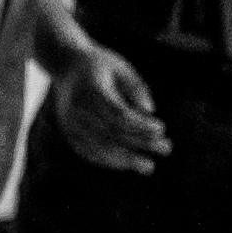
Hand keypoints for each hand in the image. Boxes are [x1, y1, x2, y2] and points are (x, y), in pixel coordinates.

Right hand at [50, 41, 168, 171]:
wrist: (65, 65)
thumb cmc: (101, 65)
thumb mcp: (121, 67)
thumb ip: (136, 87)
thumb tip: (150, 111)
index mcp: (90, 90)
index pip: (119, 115)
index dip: (141, 125)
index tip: (162, 128)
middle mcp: (77, 110)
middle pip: (112, 134)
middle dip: (141, 144)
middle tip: (166, 149)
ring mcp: (70, 124)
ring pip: (99, 148)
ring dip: (126, 160)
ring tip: (148, 167)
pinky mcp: (68, 133)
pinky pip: (89, 153)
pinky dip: (110, 161)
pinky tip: (128, 164)